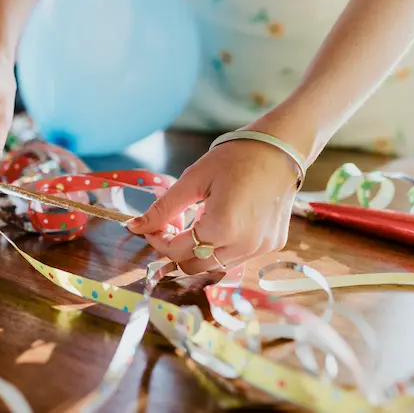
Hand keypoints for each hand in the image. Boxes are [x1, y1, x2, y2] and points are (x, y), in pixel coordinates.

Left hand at [127, 139, 299, 273]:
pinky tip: (218, 222)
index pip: (176, 251)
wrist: (280, 149)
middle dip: (175, 248)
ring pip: (214, 266)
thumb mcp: (192, 180)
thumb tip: (133, 227)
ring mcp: (261, 249)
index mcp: (222, 228)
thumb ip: (163, 208)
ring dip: (197, 250)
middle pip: (194, 266)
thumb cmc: (234, 158)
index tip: (151, 224)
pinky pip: (236, 258)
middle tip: (173, 223)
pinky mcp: (272, 246)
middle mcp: (244, 245)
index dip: (158, 239)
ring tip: (196, 220)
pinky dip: (219, 247)